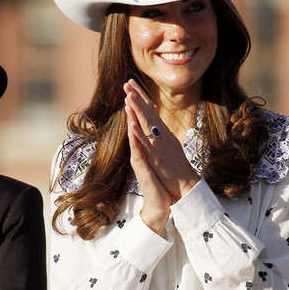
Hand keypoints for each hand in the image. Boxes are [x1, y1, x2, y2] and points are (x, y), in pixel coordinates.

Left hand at [124, 79, 199, 200]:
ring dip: (138, 110)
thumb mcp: (169, 144)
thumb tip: (156, 122)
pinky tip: (132, 125)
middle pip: (148, 112)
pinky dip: (140, 134)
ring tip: (129, 97)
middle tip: (127, 83)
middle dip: (137, 97)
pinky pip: (148, 144)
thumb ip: (162, 132)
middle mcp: (162, 135)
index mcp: (163, 132)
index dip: (141, 96)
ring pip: (148, 125)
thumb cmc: (177, 165)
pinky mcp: (158, 157)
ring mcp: (160, 145)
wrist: (186, 184)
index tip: (132, 83)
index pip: (151, 110)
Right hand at [125, 101, 171, 236]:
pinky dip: (135, 140)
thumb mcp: (157, 158)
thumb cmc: (160, 180)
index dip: (138, 105)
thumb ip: (153, 145)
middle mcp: (140, 150)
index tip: (136, 88)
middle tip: (128, 87)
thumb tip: (154, 132)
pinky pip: (138, 152)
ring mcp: (139, 159)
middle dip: (132, 105)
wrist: (160, 202)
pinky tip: (132, 129)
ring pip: (134, 136)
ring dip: (131, 118)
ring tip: (128, 102)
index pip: (140, 122)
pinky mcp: (142, 169)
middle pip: (134, 124)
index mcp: (145, 146)